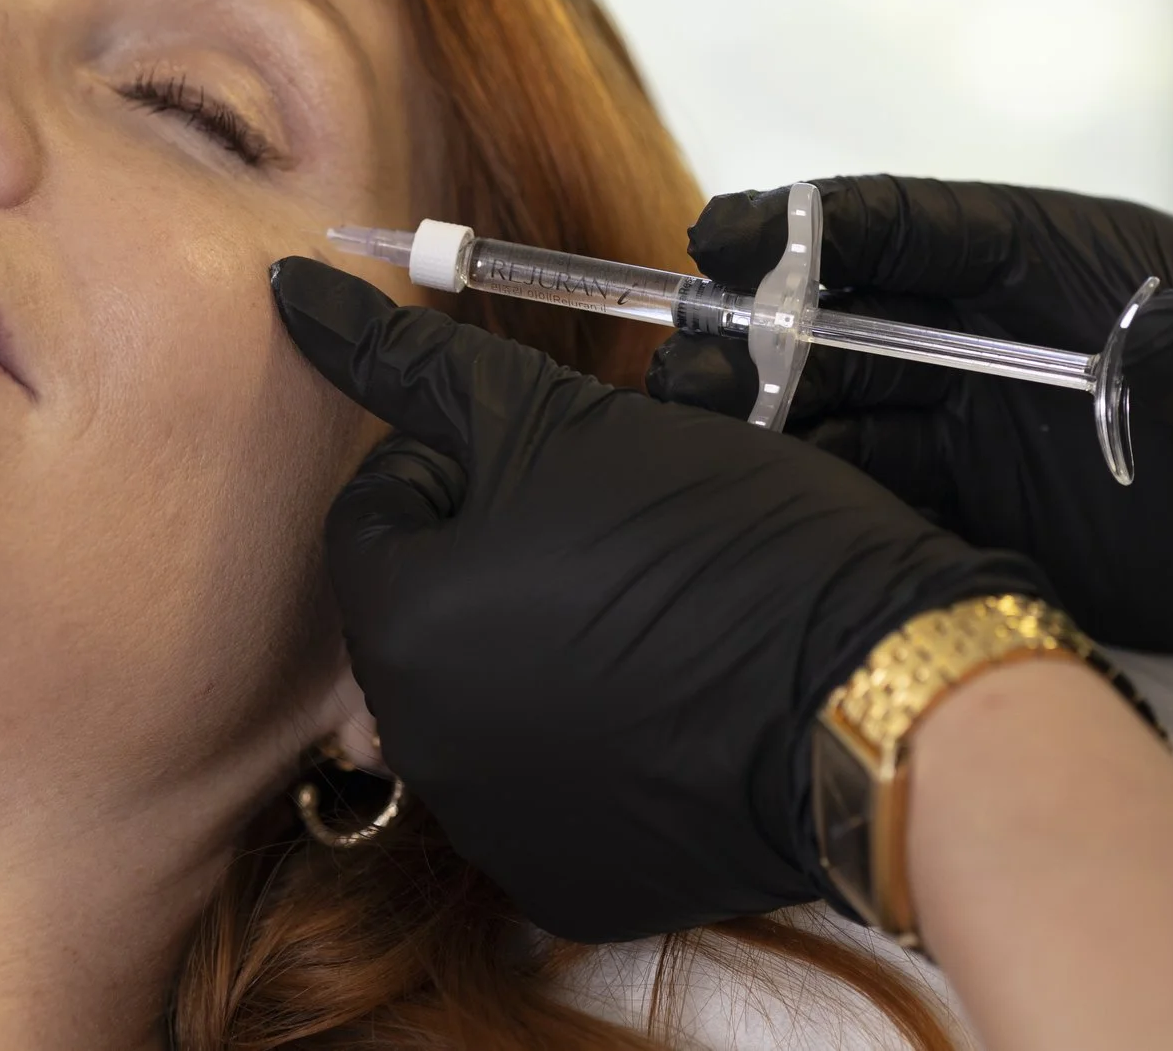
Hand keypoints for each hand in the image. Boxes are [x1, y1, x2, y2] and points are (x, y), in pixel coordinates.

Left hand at [267, 255, 1065, 941]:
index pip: (376, 507)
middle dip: (493, 553)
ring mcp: (488, 825)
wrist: (879, 693)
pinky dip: (582, 735)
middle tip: (611, 525)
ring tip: (650, 606)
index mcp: (403, 619)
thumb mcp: (565, 420)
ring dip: (537, 638)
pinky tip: (665, 698)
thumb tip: (294, 291)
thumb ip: (419, 366)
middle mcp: (417, 742)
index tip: (563, 462)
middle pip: (419, 605)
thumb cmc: (726, 538)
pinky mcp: (563, 881)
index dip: (466, 462)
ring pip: (478, 690)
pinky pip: (539, 783)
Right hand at [645, 176, 1172, 779]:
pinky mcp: (1037, 540)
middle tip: (673, 388)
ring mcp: (1022, 443)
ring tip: (694, 477)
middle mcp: (1023, 345)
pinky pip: (909, 525)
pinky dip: (839, 532)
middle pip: (855, 332)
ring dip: (780, 447)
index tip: (711, 242)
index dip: (804, 228)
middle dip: (758, 349)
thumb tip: (1136, 361)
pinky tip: (777, 553)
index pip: (913, 227)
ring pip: (860, 432)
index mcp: (1078, 260)